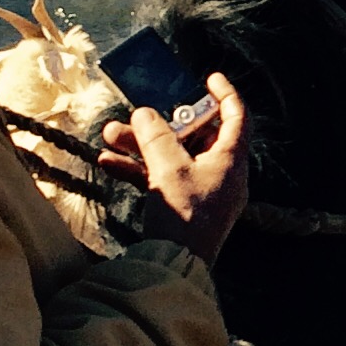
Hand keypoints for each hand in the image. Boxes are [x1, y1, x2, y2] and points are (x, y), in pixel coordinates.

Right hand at [97, 71, 247, 264]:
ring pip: (173, 157)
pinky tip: (109, 163)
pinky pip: (162, 180)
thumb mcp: (168, 169)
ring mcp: (202, 192)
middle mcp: (221, 174)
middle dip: (161, 124)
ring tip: (110, 135)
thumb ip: (156, 137)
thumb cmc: (183, 217)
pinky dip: (139, 170)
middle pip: (195, 137)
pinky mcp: (184, 208)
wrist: (174, 267)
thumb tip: (145, 113)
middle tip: (137, 113)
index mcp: (230, 160)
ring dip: (142, 146)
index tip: (210, 77)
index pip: (237, 117)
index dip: (225, 94)